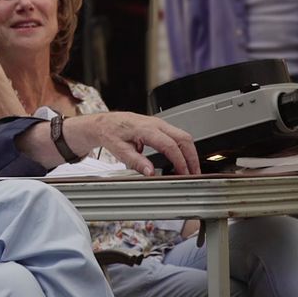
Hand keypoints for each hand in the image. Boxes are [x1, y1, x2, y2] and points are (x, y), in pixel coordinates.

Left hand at [74, 112, 199, 176]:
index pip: (170, 145)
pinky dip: (182, 148)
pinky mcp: (159, 126)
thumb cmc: (109, 133)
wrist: (103, 123)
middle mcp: (155, 123)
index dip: (180, 161)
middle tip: (194, 173)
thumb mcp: (119, 150)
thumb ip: (135, 161)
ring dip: (189, 152)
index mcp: (146, 129)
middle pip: (183, 138)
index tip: (184, 173)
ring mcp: (158, 123)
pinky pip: (176, 135)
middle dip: (192, 157)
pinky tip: (180, 160)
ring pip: (182, 136)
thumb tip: (150, 172)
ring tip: (189, 169)